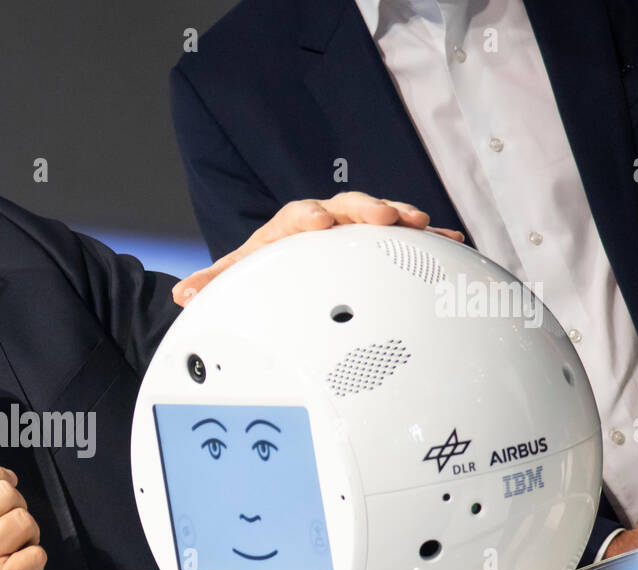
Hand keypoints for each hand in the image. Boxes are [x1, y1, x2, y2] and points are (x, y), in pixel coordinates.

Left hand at [172, 192, 464, 305]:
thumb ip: (215, 284)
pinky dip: (431, 241)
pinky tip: (454, 244)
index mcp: (289, 228)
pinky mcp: (381, 242)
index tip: (319, 221)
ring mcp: (357, 229)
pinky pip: (408, 239)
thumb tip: (183, 294)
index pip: (297, 216)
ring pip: (382, 218)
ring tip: (423, 225)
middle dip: (365, 210)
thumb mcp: (239, 275)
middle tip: (383, 217)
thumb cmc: (265, 266)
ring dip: (403, 220)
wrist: (287, 260)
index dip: (309, 218)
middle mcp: (327, 221)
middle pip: (347, 207)